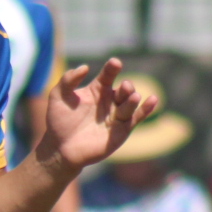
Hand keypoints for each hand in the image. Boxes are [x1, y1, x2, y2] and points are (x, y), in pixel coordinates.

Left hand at [36, 60, 157, 174]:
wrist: (61, 148)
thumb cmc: (58, 121)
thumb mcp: (58, 96)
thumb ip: (68, 80)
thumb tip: (85, 67)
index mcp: (96, 90)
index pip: (108, 75)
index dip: (112, 68)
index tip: (115, 63)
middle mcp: (109, 100)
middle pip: (122, 89)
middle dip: (126, 86)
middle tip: (124, 87)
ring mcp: (117, 115)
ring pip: (130, 103)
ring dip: (132, 98)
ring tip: (132, 96)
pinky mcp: (122, 130)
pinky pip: (137, 118)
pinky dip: (146, 109)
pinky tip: (153, 100)